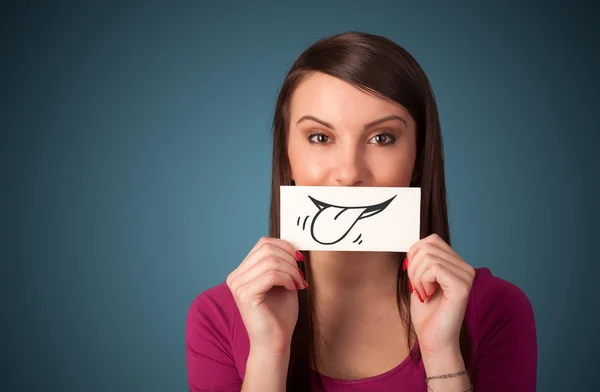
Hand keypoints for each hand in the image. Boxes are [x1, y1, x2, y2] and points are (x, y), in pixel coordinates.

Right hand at [226, 237, 307, 354]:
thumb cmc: (279, 316)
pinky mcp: (245, 294)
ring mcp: (238, 285)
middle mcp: (235, 276)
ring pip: (271, 261)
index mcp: (241, 272)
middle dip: (289, 259)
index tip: (299, 259)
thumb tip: (293, 245)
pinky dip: (287, 278)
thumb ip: (282, 264)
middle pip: (267, 249)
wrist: (275, 344)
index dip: (284, 246)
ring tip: (298, 283)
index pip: (263, 244)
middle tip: (300, 275)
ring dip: (291, 270)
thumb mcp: (282, 282)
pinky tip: (292, 288)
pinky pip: (271, 274)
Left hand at [404, 234, 474, 356]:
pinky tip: (428, 295)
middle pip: (428, 245)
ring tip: (423, 293)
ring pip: (428, 256)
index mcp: (457, 264)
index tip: (414, 276)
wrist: (433, 340)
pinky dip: (423, 282)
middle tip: (417, 287)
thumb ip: (421, 261)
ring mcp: (466, 276)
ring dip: (416, 276)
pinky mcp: (462, 286)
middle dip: (413, 266)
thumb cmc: (427, 313)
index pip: (432, 240)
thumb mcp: (420, 279)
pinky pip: (434, 268)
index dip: (415, 254)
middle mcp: (465, 268)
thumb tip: (415, 246)